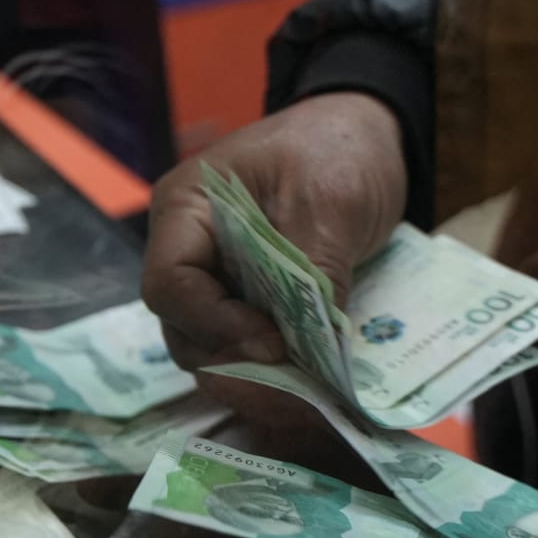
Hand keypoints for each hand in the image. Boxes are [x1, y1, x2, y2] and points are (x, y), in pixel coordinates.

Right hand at [142, 92, 406, 422]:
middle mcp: (188, 252)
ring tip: (308, 406)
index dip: (214, 324)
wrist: (367, 131)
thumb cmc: (337, 147)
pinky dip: (277, 376)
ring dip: (256, 383)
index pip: (170, 285)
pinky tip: (313, 395)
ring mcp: (216, 281)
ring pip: (212, 351)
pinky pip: (247, 349)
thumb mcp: (330, 200)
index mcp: (185, 210)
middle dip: (235, 368)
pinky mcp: (249, 303)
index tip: (275, 345)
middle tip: (294, 397)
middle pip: (184, 331)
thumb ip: (311, 271)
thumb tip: (311, 352)